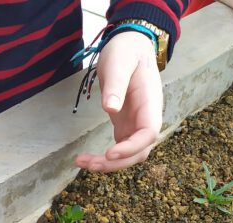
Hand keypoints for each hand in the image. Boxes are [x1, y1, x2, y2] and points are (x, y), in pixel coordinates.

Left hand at [74, 31, 161, 172]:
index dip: (132, 147)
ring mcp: (137, 124)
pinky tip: (86, 159)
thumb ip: (116, 84)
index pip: (149, 133)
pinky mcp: (126, 127)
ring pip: (130, 155)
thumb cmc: (125, 52)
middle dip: (116, 163)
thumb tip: (110, 108)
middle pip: (140, 151)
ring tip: (82, 162)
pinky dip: (105, 159)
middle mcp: (147, 117)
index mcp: (150, 102)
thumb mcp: (118, 63)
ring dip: (108, 164)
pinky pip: (119, 149)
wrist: (130, 47)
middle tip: (89, 164)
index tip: (110, 153)